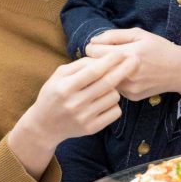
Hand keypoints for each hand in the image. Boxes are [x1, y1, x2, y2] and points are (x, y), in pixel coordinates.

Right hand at [9, 52, 136, 177]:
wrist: (44, 126)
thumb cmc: (54, 94)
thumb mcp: (59, 75)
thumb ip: (80, 64)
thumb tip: (102, 57)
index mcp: (65, 87)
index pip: (93, 71)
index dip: (110, 60)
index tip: (122, 52)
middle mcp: (75, 103)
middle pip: (108, 83)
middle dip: (124, 69)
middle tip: (135, 59)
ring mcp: (84, 118)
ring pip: (114, 97)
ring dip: (114, 89)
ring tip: (105, 87)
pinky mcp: (92, 128)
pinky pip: (115, 112)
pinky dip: (114, 104)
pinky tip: (105, 101)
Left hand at [86, 28, 180, 101]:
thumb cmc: (160, 48)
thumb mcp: (140, 34)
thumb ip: (114, 35)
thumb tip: (93, 41)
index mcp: (129, 54)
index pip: (93, 51)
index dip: (93, 47)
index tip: (99, 47)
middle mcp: (127, 73)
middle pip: (95, 67)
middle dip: (96, 61)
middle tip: (103, 57)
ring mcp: (129, 87)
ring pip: (104, 79)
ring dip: (106, 73)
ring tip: (117, 66)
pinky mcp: (131, 97)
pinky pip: (115, 88)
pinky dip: (117, 81)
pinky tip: (129, 76)